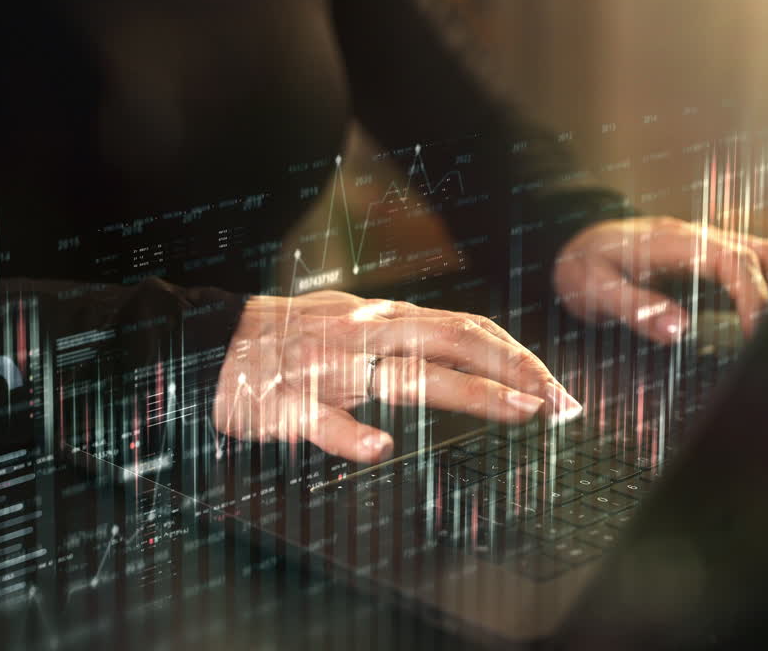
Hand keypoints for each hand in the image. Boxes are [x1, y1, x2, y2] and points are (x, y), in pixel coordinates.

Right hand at [212, 290, 581, 462]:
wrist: (209, 342)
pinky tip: (378, 448)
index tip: (553, 384)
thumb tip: (456, 351)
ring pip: (404, 376)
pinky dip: (349, 434)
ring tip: (517, 413)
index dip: (514, 354)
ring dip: (468, 393)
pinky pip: (319, 419)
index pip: (464, 328)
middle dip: (515, 370)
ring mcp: (327, 368)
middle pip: (454, 342)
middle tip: (558, 401)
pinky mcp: (286, 403)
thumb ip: (398, 338)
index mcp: (379, 319)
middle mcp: (364, 335)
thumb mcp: (349, 325)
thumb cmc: (283, 340)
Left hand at [552, 216, 767, 342]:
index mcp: (675, 243)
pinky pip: (763, 261)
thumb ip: (634, 307)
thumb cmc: (586, 268)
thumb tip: (681, 330)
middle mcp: (702, 238)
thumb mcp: (594, 289)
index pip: (733, 260)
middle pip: (767, 254)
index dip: (754, 296)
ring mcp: (713, 245)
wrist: (578, 245)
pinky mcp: (717, 259)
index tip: (758, 334)